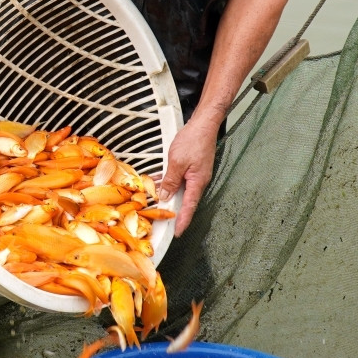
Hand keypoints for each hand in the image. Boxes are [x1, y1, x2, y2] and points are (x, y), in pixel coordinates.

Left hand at [159, 115, 219, 232]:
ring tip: (155, 202)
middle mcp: (198, 181)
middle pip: (184, 200)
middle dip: (173, 210)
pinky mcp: (191, 168)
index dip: (183, 220)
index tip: (177, 232)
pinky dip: (168, 182)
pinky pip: (179, 179)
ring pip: (180, 189)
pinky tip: (156, 181)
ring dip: (168, 195)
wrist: (203, 124)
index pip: (189, 207)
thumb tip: (165, 196)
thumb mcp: (177, 162)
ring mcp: (195, 174)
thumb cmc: (194, 140)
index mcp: (197, 182)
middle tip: (162, 220)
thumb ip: (170, 180)